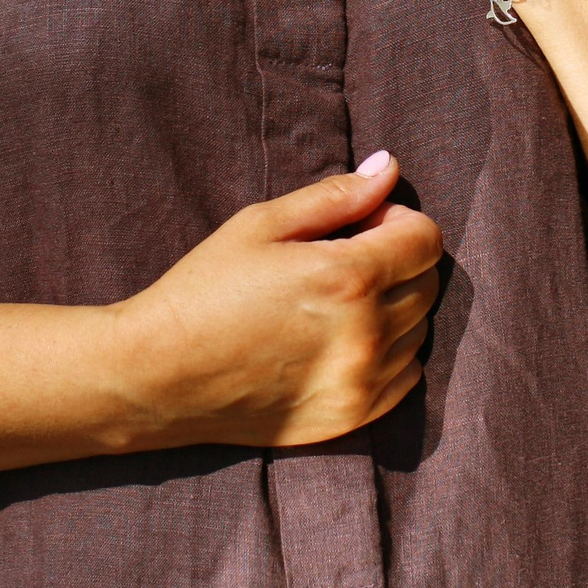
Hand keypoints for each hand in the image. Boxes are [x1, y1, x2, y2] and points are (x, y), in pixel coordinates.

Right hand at [111, 152, 442, 448]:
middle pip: (428, 284)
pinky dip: (391, 354)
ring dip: (396, 308)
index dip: (399, 221)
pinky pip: (406, 378)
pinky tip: (344, 342)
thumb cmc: (205, 289)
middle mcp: (366, 335)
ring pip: (420, 332)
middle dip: (400, 261)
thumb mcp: (262, 224)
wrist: (159, 375)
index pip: (425, 240)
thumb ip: (336, 196)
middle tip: (350, 257)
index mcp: (348, 278)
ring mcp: (362, 383)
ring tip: (340, 303)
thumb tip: (390, 169)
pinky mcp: (351, 419)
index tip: (365, 224)